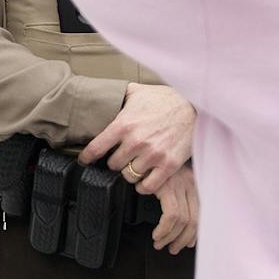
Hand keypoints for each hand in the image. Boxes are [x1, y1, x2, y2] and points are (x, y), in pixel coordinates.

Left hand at [79, 81, 193, 188]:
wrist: (195, 105)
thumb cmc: (165, 99)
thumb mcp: (138, 92)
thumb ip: (119, 97)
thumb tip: (104, 95)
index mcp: (123, 124)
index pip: (95, 148)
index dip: (87, 157)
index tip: (84, 161)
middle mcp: (135, 141)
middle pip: (112, 165)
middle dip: (116, 161)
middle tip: (122, 157)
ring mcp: (152, 154)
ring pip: (129, 176)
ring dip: (130, 173)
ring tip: (135, 166)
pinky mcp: (168, 165)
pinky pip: (148, 186)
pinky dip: (144, 186)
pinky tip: (145, 179)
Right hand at [152, 166, 198, 253]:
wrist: (138, 152)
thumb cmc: (149, 165)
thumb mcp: (167, 179)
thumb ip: (175, 195)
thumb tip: (180, 223)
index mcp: (192, 182)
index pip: (200, 213)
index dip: (194, 233)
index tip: (187, 243)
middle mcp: (189, 182)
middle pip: (194, 219)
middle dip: (183, 239)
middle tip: (173, 248)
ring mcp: (179, 184)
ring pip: (183, 220)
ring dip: (170, 237)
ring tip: (160, 243)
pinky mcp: (167, 187)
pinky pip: (171, 216)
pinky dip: (164, 229)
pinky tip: (157, 234)